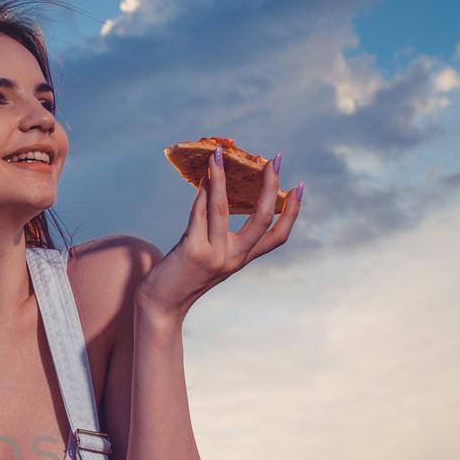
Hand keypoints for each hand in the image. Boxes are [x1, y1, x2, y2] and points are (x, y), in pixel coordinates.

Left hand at [137, 147, 303, 323]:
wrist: (160, 305)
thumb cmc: (181, 276)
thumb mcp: (208, 254)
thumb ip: (217, 230)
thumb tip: (216, 187)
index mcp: (242, 259)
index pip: (278, 236)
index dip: (292, 211)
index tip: (300, 186)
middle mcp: (233, 258)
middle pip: (262, 218)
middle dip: (271, 186)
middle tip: (276, 159)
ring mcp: (214, 255)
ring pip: (223, 209)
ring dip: (222, 177)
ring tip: (219, 154)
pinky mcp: (192, 251)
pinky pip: (199, 213)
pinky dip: (200, 193)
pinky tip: (201, 176)